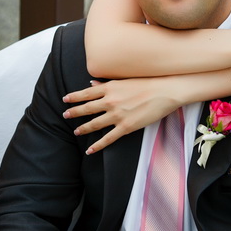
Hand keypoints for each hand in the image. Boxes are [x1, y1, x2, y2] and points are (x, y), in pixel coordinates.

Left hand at [63, 78, 178, 153]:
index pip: (86, 93)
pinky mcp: (126, 126)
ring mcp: (117, 115)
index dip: (74, 97)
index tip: (65, 99)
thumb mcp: (125, 80)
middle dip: (74, 113)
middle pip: (87, 108)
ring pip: (94, 124)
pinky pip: (108, 138)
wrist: (165, 91)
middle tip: (66, 115)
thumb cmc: (148, 82)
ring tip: (76, 131)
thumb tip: (92, 83)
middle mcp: (110, 101)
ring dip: (83, 128)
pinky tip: (90, 150)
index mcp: (109, 88)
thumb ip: (107, 84)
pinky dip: (97, 145)